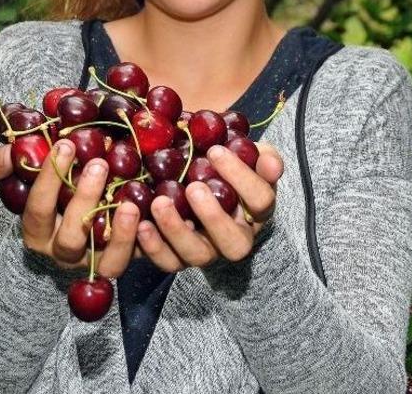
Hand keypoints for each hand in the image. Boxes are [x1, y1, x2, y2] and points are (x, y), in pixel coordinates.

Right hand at [0, 139, 139, 277]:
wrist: (90, 195)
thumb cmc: (53, 182)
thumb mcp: (23, 171)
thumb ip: (4, 162)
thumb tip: (7, 154)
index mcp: (38, 231)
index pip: (38, 210)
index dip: (49, 180)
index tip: (67, 145)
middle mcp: (66, 251)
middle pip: (72, 238)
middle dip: (84, 201)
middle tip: (100, 164)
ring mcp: (98, 259)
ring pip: (108, 260)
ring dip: (119, 234)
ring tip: (129, 204)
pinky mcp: (127, 258)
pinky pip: (138, 259)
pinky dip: (143, 241)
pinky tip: (150, 216)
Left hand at [137, 142, 283, 271]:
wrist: (197, 179)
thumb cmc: (224, 165)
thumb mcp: (245, 154)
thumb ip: (260, 155)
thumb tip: (270, 162)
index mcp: (257, 210)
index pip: (261, 200)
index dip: (241, 177)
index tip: (216, 150)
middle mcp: (235, 237)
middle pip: (234, 243)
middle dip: (214, 217)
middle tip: (194, 187)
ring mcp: (207, 251)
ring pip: (197, 255)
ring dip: (178, 231)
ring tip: (159, 202)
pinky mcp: (178, 257)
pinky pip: (167, 261)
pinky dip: (153, 246)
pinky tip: (141, 224)